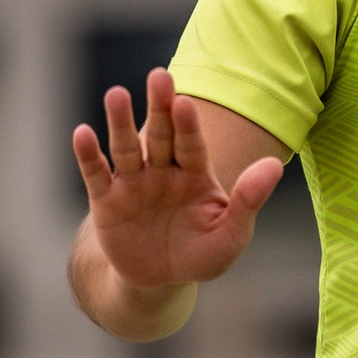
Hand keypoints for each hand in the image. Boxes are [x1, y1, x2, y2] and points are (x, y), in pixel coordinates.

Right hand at [71, 67, 284, 293]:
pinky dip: (88, 155)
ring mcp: (134, 183)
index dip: (188, 124)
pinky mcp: (107, 201)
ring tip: (116, 94)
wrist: (160, 281)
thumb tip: (275, 166)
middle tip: (158, 76)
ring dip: (120, 122)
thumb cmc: (201, 254)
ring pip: (126, 148)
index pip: (192, 144)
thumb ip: (249, 200)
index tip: (185, 102)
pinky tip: (82, 133)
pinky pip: (97, 174)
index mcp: (196, 173)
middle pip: (161, 134)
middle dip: (159, 107)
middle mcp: (164, 170)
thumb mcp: (231, 234)